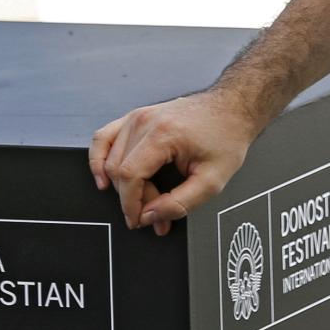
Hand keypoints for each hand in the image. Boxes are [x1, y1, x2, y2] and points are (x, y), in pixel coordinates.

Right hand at [89, 89, 259, 236]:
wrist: (231, 108)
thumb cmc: (226, 138)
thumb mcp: (213, 181)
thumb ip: (180, 204)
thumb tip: (150, 216)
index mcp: (163, 134)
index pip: (129, 175)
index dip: (131, 204)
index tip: (140, 220)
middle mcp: (145, 121)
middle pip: (119, 170)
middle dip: (133, 199)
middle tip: (155, 213)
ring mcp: (137, 116)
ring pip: (110, 159)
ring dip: (121, 186)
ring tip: (143, 198)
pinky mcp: (136, 117)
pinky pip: (104, 138)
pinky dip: (98, 159)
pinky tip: (104, 178)